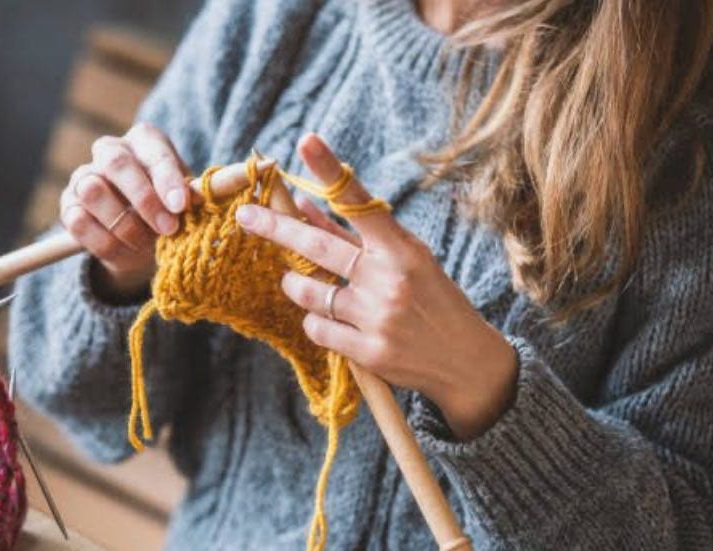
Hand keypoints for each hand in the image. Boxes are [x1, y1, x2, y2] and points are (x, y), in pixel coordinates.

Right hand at [61, 122, 189, 296]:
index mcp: (144, 141)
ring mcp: (84, 177)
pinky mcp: (68, 205)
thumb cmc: (169, 212)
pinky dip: (104, 240)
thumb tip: (203, 197)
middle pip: (117, 163)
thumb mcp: (185, 204)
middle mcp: (109, 151)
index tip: (181, 205)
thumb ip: (191, 197)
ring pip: (93, 191)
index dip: (166, 177)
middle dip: (144, 199)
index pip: (152, 150)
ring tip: (146, 243)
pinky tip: (124, 249)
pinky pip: (78, 220)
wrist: (141, 243)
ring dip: (124, 224)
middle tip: (168, 228)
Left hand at [236, 134, 518, 439]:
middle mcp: (389, 279)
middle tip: (245, 215)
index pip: (360, 202)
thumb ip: (354, 236)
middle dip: (275, 228)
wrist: (467, 361)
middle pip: (317, 246)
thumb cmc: (431, 299)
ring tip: (298, 282)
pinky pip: (317, 328)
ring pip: (308, 292)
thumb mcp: (405, 259)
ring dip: (295, 284)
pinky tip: (330, 319)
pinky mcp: (370, 352)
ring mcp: (378, 317)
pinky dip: (315, 321)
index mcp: (402, 249)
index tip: (307, 142)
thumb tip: (303, 203)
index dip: (330, 171)